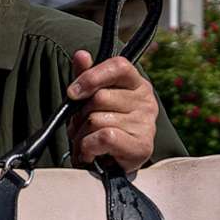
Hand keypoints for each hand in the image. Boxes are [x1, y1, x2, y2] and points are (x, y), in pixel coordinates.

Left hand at [68, 51, 156, 173]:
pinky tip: (91, 154)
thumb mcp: (91, 99)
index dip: (92, 76)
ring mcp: (146, 124)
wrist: (114, 164)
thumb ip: (86, 76)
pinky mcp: (142, 146)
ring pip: (97, 120)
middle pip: (99, 97)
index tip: (73, 93)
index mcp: (136, 84)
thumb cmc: (104, 126)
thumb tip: (81, 54)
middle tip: (82, 127)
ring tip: (86, 143)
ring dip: (81, 135)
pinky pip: (103, 137)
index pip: (118, 66)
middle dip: (80, 116)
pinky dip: (88, 147)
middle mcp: (146, 101)